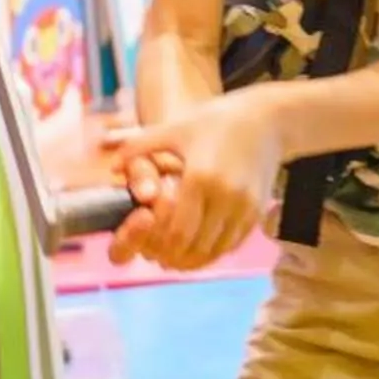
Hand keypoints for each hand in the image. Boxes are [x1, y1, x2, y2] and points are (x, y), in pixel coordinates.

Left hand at [105, 92, 282, 269]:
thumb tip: (112, 168)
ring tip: (178, 258)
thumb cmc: (215, 121)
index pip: (177, 231)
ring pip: (216, 250)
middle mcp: (225, 195)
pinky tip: (200, 248)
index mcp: (200, 176)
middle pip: (196, 246)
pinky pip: (233, 243)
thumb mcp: (175, 128)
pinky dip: (215, 251)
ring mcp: (245, 206)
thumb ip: (139, 147)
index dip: (161, 247)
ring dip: (195, 259)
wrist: (267, 119)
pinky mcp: (257, 211)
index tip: (148, 250)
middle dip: (175, 257)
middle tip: (160, 259)